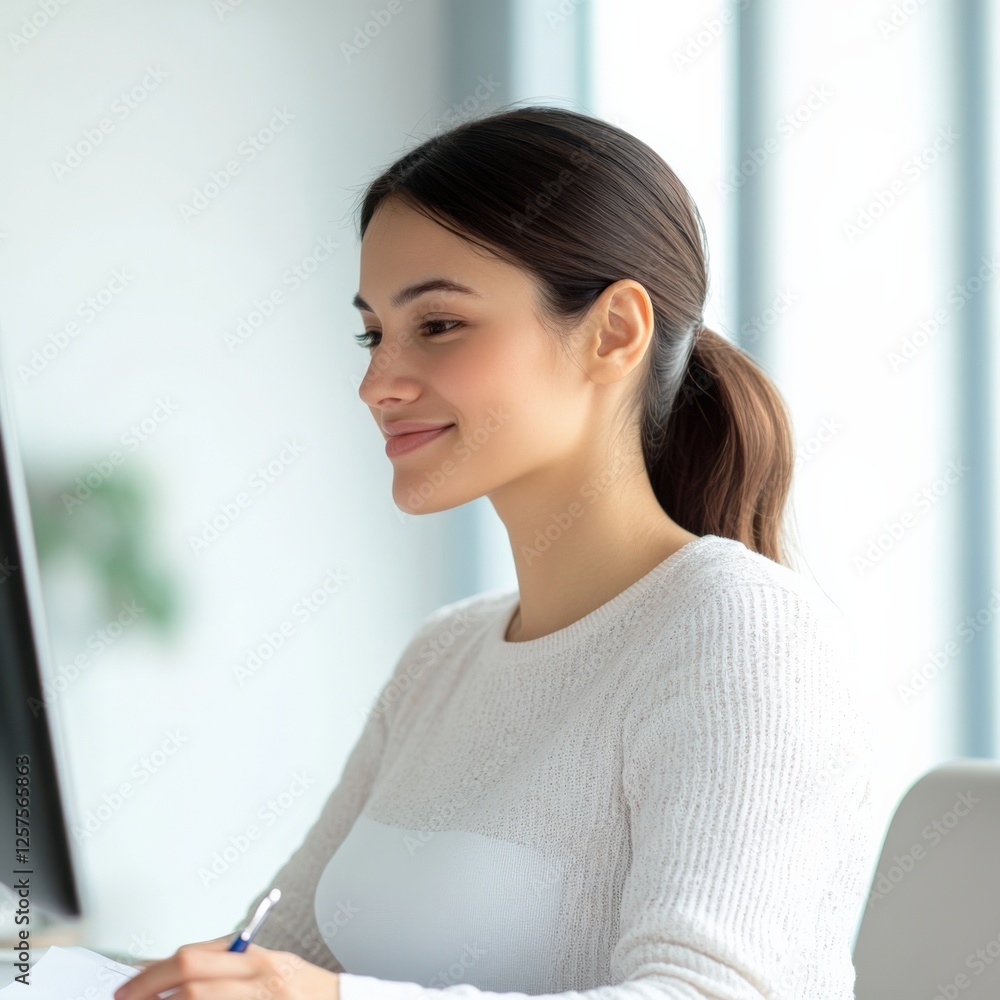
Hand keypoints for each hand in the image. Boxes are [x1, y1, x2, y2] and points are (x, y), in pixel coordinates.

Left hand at [112, 934, 339, 999]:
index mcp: (257, 961)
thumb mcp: (272, 966)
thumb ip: (232, 964)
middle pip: (190, 979)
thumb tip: (179, 971)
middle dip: (149, 990)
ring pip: (197, 999)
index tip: (128, 986)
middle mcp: (258, 980)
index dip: (152, 973)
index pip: (193, 958)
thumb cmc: (308, 993)